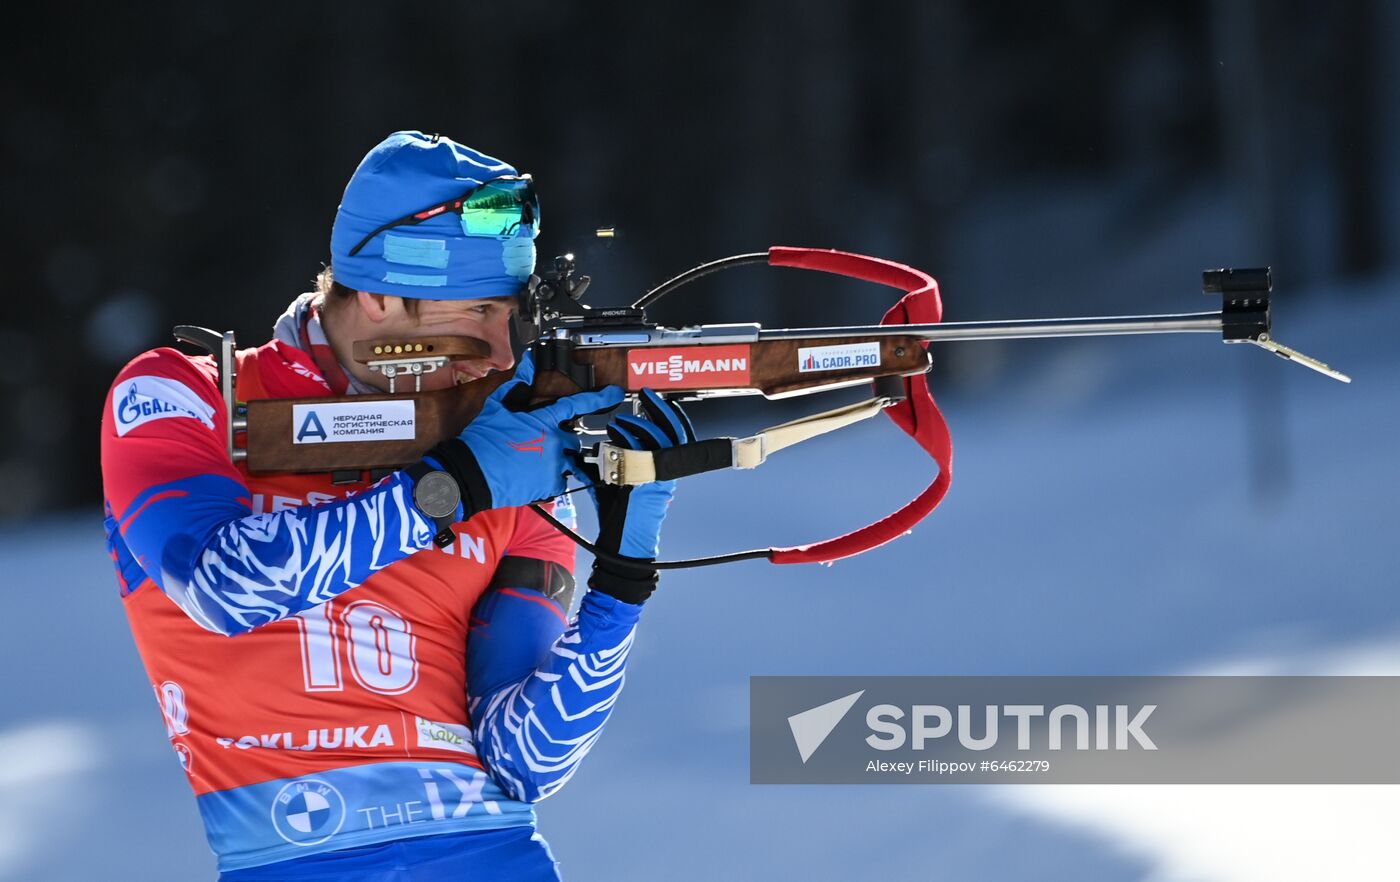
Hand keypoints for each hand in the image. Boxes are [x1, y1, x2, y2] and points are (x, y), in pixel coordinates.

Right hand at [424, 352, 624, 513]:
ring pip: (568, 461)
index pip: (577, 405)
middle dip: (560, 442)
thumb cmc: (483, 439)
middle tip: (537, 446)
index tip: (614, 394)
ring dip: (556, 462)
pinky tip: (532, 476)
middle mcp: (554, 442)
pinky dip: (550, 479)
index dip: (599, 398)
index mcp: (544, 420)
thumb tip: (529, 362)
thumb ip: (518, 384)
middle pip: (572, 439)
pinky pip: (560, 481)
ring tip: (533, 463)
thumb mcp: (498, 406)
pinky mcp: (550, 485)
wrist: (472, 472)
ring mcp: (554, 464)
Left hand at [586, 388, 694, 603]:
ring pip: (660, 438)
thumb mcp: (613, 486)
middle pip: (673, 431)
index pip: (674, 436)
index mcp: (663, 471)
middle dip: (661, 409)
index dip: (667, 416)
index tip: (653, 401)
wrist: (624, 546)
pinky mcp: (651, 482)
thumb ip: (607, 467)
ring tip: (621, 419)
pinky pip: (646, 452)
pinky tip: (617, 433)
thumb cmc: (618, 519)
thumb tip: (587, 453)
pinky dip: (632, 438)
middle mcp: (667, 472)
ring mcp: (661, 477)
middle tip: (647, 395)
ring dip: (640, 422)